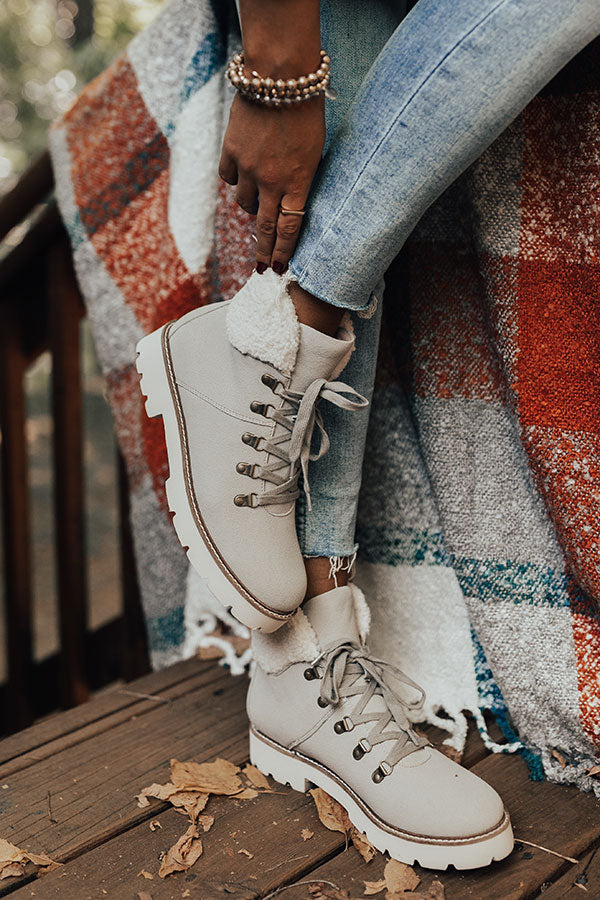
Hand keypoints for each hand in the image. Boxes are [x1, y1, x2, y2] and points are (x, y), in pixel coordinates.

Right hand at [218, 92, 324, 273]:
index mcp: (298, 182)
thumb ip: (301, 180)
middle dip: (262, 251)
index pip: (289, 229)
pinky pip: (229, 178)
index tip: (277, 268)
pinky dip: (235, 179)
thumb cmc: (306, 112)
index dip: (283, 251)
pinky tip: (243, 172)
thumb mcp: (314, 152)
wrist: (280, 78)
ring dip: (251, 206)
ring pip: (244, 203)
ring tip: (258, 199)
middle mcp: (271, 182)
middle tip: (260, 269)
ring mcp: (248, 169)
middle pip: (264, 227)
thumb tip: (289, 203)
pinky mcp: (231, 153)